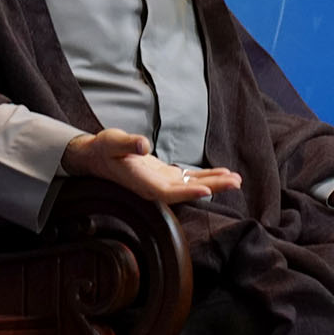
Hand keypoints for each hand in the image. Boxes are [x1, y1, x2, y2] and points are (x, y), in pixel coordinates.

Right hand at [61, 129, 242, 204]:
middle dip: (211, 188)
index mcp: (142, 184)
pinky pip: (188, 179)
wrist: (97, 157)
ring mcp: (161, 184)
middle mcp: (154, 189)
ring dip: (214, 183)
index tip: (207, 190)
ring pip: (191, 186)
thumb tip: (143, 145)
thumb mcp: (112, 142)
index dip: (187, 192)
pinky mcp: (165, 177)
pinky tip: (222, 174)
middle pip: (186, 192)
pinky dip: (205, 177)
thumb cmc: (104, 149)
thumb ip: (128, 144)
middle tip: (235, 183)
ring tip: (236, 180)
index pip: (168, 192)